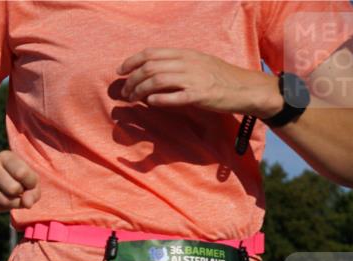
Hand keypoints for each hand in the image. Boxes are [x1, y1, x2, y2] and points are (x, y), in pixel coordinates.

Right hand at [0, 150, 40, 212]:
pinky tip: (0, 199)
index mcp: (5, 156)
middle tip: (18, 190)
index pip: (22, 173)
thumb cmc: (11, 176)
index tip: (29, 184)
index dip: (31, 184)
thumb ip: (33, 190)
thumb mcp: (25, 176)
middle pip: (14, 189)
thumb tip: (27, 204)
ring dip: (12, 203)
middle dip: (21, 194)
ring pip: (5, 201)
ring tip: (9, 195)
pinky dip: (2, 207)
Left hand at [117, 48, 280, 117]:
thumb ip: (177, 65)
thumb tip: (152, 73)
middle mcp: (188, 63)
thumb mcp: (198, 63)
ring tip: (133, 99)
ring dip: (140, 91)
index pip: (152, 53)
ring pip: (157, 81)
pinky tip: (150, 102)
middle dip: (132, 80)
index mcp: (186, 54)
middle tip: (125, 92)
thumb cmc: (220, 78)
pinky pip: (174, 97)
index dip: (132, 61)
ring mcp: (194, 79)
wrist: (246, 88)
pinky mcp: (200, 95)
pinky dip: (158, 99)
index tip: (120, 71)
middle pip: (150, 67)